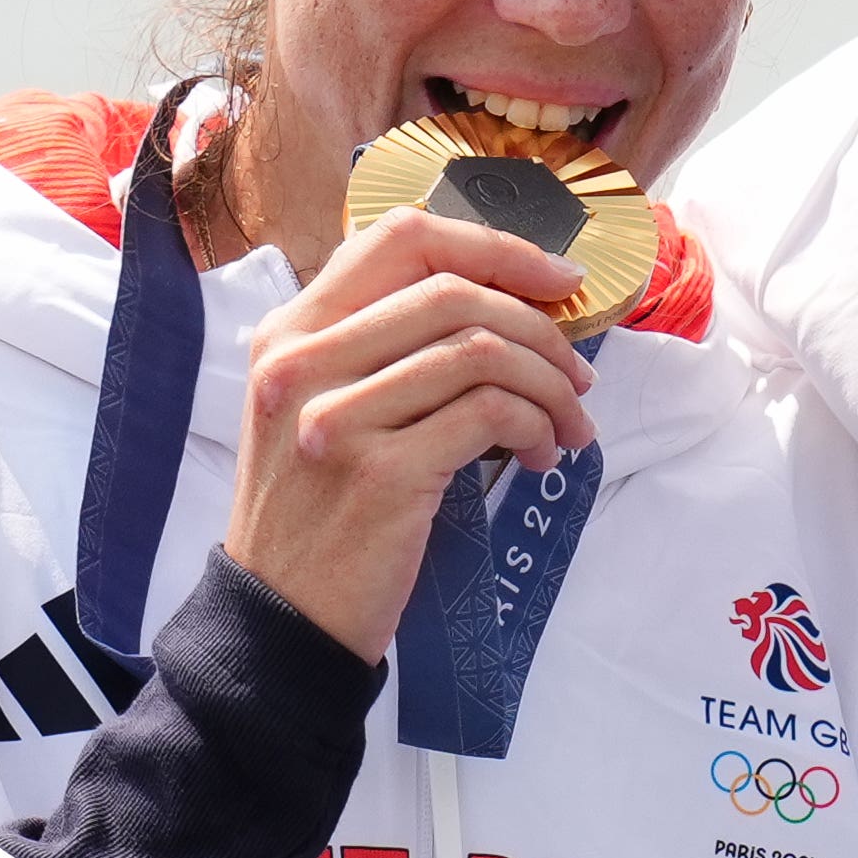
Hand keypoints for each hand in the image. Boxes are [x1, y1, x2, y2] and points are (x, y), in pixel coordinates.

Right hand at [223, 208, 602, 659]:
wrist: (281, 619)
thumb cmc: (321, 511)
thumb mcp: (321, 408)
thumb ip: (381, 348)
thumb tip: (505, 302)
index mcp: (289, 333)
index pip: (400, 238)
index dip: (493, 246)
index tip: (556, 278)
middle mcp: (302, 363)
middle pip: (453, 290)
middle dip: (539, 327)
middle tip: (576, 374)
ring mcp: (335, 418)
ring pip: (481, 350)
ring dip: (549, 385)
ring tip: (567, 424)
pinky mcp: (379, 474)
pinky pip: (490, 414)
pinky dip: (536, 427)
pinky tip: (540, 456)